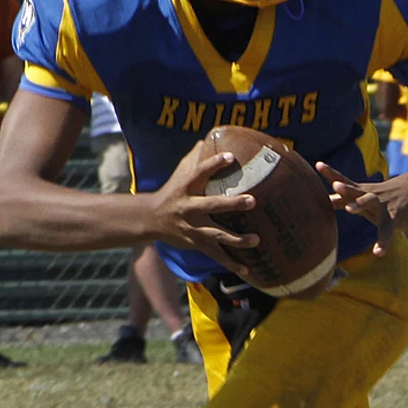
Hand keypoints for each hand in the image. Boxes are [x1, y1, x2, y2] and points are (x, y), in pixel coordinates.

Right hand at [147, 141, 259, 277]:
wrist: (151, 219)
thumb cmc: (173, 191)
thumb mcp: (180, 173)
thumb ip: (196, 157)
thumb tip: (210, 137)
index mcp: (186, 188)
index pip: (199, 172)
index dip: (213, 164)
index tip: (231, 156)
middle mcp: (189, 208)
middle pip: (211, 205)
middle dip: (231, 205)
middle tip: (252, 201)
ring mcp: (193, 228)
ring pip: (216, 235)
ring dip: (236, 239)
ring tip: (256, 240)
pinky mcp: (197, 243)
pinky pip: (216, 255)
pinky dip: (231, 263)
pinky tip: (248, 270)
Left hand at [317, 163, 407, 256]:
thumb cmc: (382, 197)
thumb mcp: (364, 196)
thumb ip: (344, 199)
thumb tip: (325, 199)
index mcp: (360, 191)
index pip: (344, 180)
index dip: (331, 173)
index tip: (318, 165)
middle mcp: (369, 196)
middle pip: (355, 191)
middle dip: (345, 189)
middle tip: (336, 186)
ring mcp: (382, 206)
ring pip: (370, 203)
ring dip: (360, 204)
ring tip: (349, 209)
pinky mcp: (394, 219)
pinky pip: (387, 231)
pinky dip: (383, 242)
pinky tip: (378, 253)